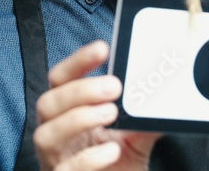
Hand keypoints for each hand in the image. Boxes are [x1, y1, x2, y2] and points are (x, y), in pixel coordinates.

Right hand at [34, 40, 161, 170]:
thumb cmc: (119, 163)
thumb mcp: (135, 135)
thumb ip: (142, 115)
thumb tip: (162, 91)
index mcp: (67, 113)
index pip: (61, 80)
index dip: (77, 62)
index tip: (103, 49)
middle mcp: (55, 133)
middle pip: (48, 103)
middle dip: (80, 91)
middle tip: (114, 86)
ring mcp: (55, 160)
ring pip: (46, 135)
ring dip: (79, 119)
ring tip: (111, 113)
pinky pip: (67, 169)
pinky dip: (90, 158)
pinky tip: (112, 150)